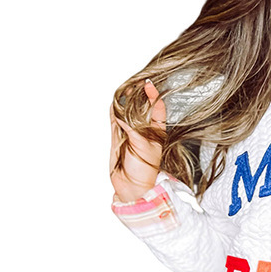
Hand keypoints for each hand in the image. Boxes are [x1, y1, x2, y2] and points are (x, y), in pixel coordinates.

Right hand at [109, 79, 165, 201]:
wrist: (132, 188)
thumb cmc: (144, 171)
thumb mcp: (142, 148)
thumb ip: (132, 131)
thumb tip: (122, 116)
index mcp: (157, 132)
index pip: (157, 109)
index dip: (153, 96)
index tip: (148, 85)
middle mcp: (144, 132)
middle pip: (140, 109)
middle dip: (137, 96)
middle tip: (133, 83)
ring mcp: (130, 135)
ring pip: (127, 113)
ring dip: (125, 102)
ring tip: (123, 89)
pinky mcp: (118, 140)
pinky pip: (115, 122)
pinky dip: (114, 112)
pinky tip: (113, 103)